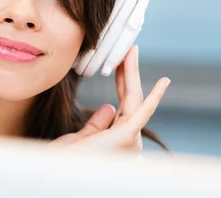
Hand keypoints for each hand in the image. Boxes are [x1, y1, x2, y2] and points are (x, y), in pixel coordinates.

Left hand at [52, 46, 169, 152]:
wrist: (56, 171)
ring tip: (130, 52)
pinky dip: (154, 96)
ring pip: (134, 99)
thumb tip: (109, 105)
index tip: (122, 62)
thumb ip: (97, 123)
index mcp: (116, 138)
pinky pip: (142, 112)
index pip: (122, 102)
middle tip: (128, 49)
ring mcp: (129, 139)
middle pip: (129, 98)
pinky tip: (164, 81)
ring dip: (132, 73)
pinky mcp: (126, 137)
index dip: (123, 80)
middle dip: (129, 72)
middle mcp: (127, 138)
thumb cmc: (67, 160)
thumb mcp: (80, 138)